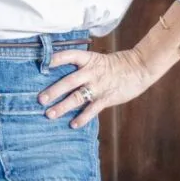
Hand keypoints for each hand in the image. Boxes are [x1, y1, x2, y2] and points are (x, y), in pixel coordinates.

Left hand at [40, 44, 154, 127]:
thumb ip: (82, 67)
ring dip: (62, 106)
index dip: (55, 59)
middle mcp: (91, 72)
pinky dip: (82, 117)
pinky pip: (92, 109)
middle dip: (54, 90)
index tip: (42, 64)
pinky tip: (73, 124)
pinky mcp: (107, 98)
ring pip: (77, 97)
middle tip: (40, 100)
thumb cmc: (116, 65)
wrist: (139, 68)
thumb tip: (60, 75)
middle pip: (69, 81)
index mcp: (89, 59)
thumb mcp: (98, 60)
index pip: (69, 56)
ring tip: (50, 114)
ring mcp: (99, 86)